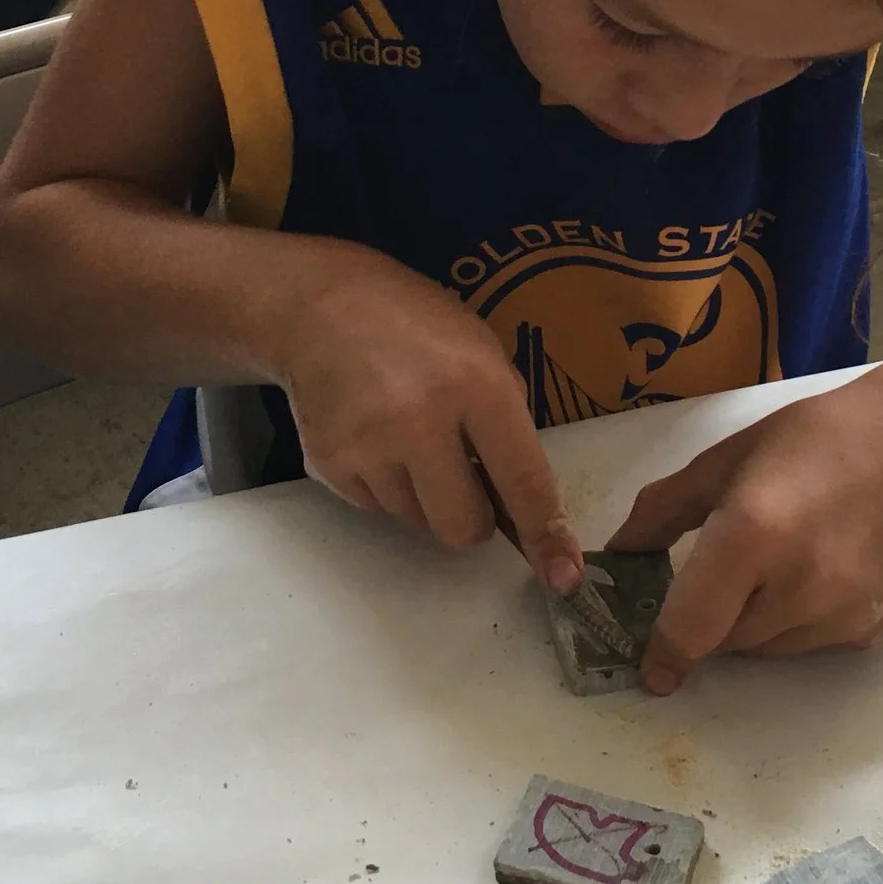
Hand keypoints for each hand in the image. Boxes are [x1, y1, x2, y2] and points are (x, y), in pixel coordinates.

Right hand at [273, 242, 584, 592]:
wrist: (320, 307)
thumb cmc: (419, 327)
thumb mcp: (483, 353)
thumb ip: (506, 425)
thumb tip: (524, 508)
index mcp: (477, 384)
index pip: (523, 481)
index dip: (545, 535)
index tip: (563, 577)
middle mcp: (421, 418)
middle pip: (462, 527)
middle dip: (472, 516)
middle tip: (462, 475)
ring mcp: (368, 445)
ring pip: (417, 522)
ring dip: (424, 496)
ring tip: (408, 437)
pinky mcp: (328, 462)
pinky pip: (376, 508)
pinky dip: (385, 487)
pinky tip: (375, 437)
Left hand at [608, 377, 882, 692]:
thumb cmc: (817, 438)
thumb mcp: (728, 459)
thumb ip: (664, 511)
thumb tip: (618, 555)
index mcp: (752, 534)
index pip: (691, 627)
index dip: (663, 651)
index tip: (651, 666)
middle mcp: (798, 588)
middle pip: (724, 642)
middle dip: (709, 619)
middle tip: (723, 573)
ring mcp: (840, 616)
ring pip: (766, 649)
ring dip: (753, 622)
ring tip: (781, 560)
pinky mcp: (871, 630)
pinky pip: (810, 644)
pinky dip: (798, 621)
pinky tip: (821, 569)